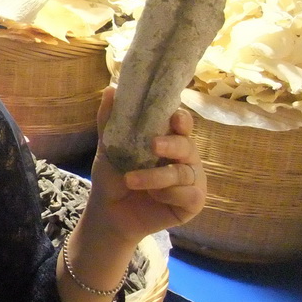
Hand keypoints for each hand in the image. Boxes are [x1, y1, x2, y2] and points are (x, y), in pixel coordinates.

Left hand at [86, 87, 206, 245]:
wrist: (108, 211)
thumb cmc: (113, 176)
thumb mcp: (108, 148)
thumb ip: (110, 121)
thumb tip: (110, 89)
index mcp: (168, 139)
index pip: (182, 124)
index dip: (181, 119)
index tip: (174, 118)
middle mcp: (184, 157)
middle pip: (188, 146)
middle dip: (172, 145)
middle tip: (153, 146)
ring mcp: (191, 180)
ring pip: (183, 172)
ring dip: (156, 176)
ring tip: (130, 180)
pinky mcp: (193, 202)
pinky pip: (189, 194)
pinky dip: (168, 194)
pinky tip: (153, 197)